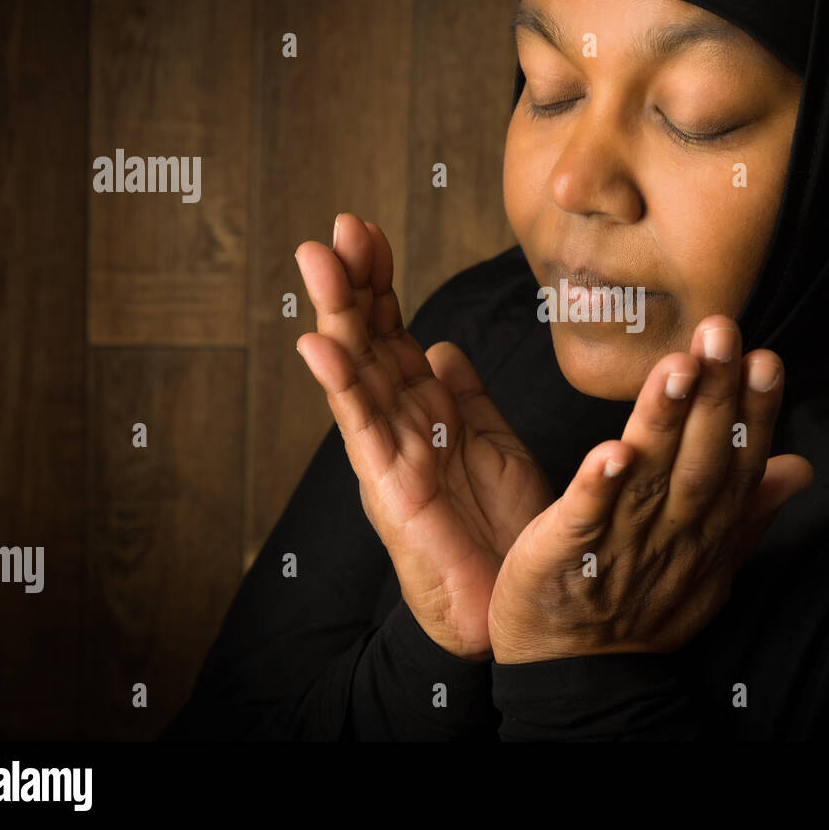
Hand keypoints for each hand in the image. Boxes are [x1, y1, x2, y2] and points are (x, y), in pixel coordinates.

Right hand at [294, 213, 552, 659]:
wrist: (511, 602)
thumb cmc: (504, 527)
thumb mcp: (492, 444)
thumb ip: (466, 396)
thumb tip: (442, 346)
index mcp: (426, 408)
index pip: (393, 330)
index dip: (380, 281)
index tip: (367, 230)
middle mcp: (400, 423)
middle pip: (369, 341)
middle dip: (353, 283)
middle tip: (337, 227)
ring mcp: (390, 453)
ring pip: (357, 373)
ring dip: (337, 316)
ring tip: (316, 262)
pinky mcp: (389, 489)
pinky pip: (363, 429)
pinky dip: (342, 386)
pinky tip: (321, 345)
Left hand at [487, 315, 813, 663]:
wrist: (578, 672)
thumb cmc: (643, 606)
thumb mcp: (712, 563)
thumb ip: (750, 509)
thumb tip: (799, 465)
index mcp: (706, 529)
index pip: (737, 463)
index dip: (753, 413)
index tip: (765, 359)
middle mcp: (673, 533)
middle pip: (700, 461)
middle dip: (715, 396)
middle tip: (722, 333)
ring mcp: (621, 544)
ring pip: (649, 478)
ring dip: (664, 423)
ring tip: (676, 368)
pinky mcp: (567, 556)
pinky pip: (586, 520)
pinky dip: (599, 488)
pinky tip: (612, 450)